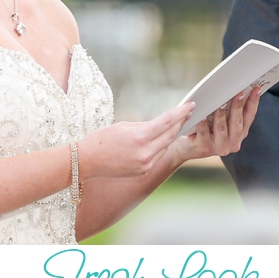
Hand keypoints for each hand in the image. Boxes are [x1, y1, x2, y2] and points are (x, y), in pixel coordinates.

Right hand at [77, 103, 194, 179]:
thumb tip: (161, 124)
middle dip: (180, 123)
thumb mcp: (124, 126)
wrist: (87, 161)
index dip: (180, 112)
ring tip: (176, 123)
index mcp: (140, 137)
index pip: (167, 122)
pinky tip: (160, 139)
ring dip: (171, 135)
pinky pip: (157, 156)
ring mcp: (145, 164)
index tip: (191, 105)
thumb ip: (145, 125)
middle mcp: (145, 153)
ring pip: (165, 146)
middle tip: (188, 112)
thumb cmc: (102, 139)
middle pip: (170, 134)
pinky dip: (159, 146)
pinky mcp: (143, 171)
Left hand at [174, 86, 260, 163]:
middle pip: (237, 122)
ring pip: (222, 128)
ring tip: (220, 103)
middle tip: (239, 93)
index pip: (249, 115)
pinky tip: (202, 116)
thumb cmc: (206, 128)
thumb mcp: (221, 118)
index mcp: (240, 133)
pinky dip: (203, 124)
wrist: (187, 146)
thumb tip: (236, 88)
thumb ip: (230, 108)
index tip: (256, 89)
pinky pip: (204, 133)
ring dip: (221, 114)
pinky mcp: (204, 147)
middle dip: (238, 106)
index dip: (253, 102)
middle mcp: (233, 142)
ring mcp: (219, 146)